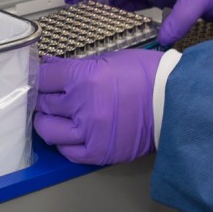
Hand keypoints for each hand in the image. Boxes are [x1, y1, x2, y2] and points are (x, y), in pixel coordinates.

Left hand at [34, 50, 163, 164]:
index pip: (44, 78)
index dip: (38, 76)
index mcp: (85, 77)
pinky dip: (64, 142)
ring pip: (48, 129)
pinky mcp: (98, 152)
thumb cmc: (147, 76)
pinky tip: (70, 133)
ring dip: (48, 121)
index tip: (38, 77)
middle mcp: (82, 106)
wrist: (175, 102)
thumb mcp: (110, 59)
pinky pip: (67, 151)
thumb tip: (52, 70)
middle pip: (44, 103)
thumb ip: (78, 67)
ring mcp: (89, 132)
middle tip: (49, 95)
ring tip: (56, 116)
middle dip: (44, 98)